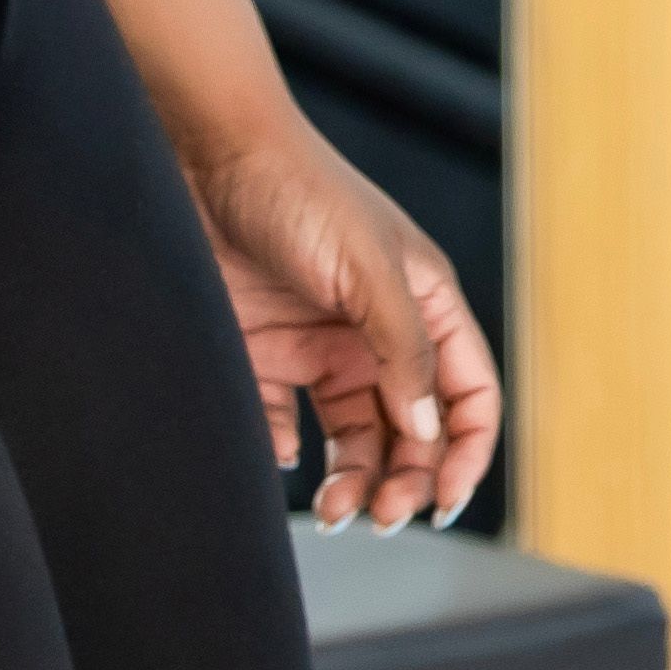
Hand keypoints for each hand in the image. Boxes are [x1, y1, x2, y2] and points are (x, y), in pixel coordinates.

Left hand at [185, 112, 499, 528]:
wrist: (203, 152)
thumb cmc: (300, 192)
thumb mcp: (369, 268)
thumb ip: (405, 351)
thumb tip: (428, 433)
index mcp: (424, 305)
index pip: (467, 395)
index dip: (465, 452)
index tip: (442, 501)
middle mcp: (377, 332)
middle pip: (411, 430)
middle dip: (404, 479)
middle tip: (381, 517)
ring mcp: (319, 344)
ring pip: (350, 439)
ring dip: (351, 480)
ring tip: (331, 507)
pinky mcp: (262, 353)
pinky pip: (281, 423)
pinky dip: (283, 449)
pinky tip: (279, 451)